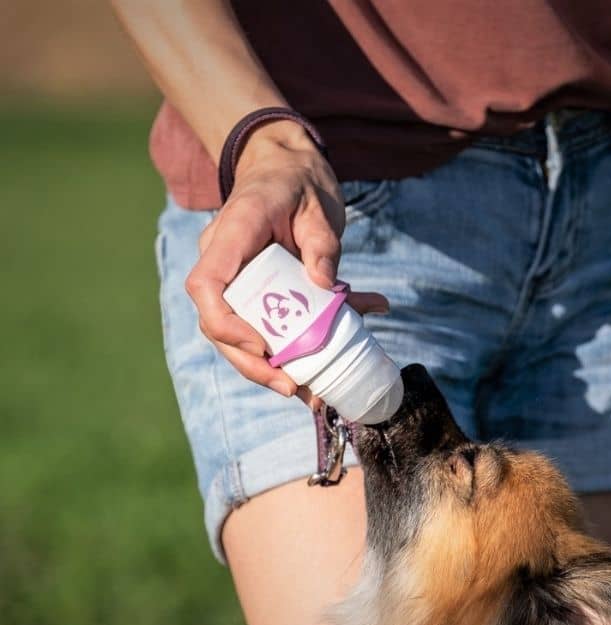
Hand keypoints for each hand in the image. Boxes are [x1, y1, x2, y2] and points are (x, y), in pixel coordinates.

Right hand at [184, 120, 388, 402]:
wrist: (285, 168)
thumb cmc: (299, 180)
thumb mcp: (319, 204)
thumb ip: (322, 243)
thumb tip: (327, 286)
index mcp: (232, 235)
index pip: (207, 287)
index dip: (228, 325)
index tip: (264, 348)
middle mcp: (224, 262)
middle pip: (220, 325)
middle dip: (253, 364)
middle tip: (292, 387)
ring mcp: (236, 280)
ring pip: (239, 335)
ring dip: (271, 367)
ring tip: (308, 392)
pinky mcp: (254, 293)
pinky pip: (264, 327)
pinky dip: (292, 352)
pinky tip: (320, 372)